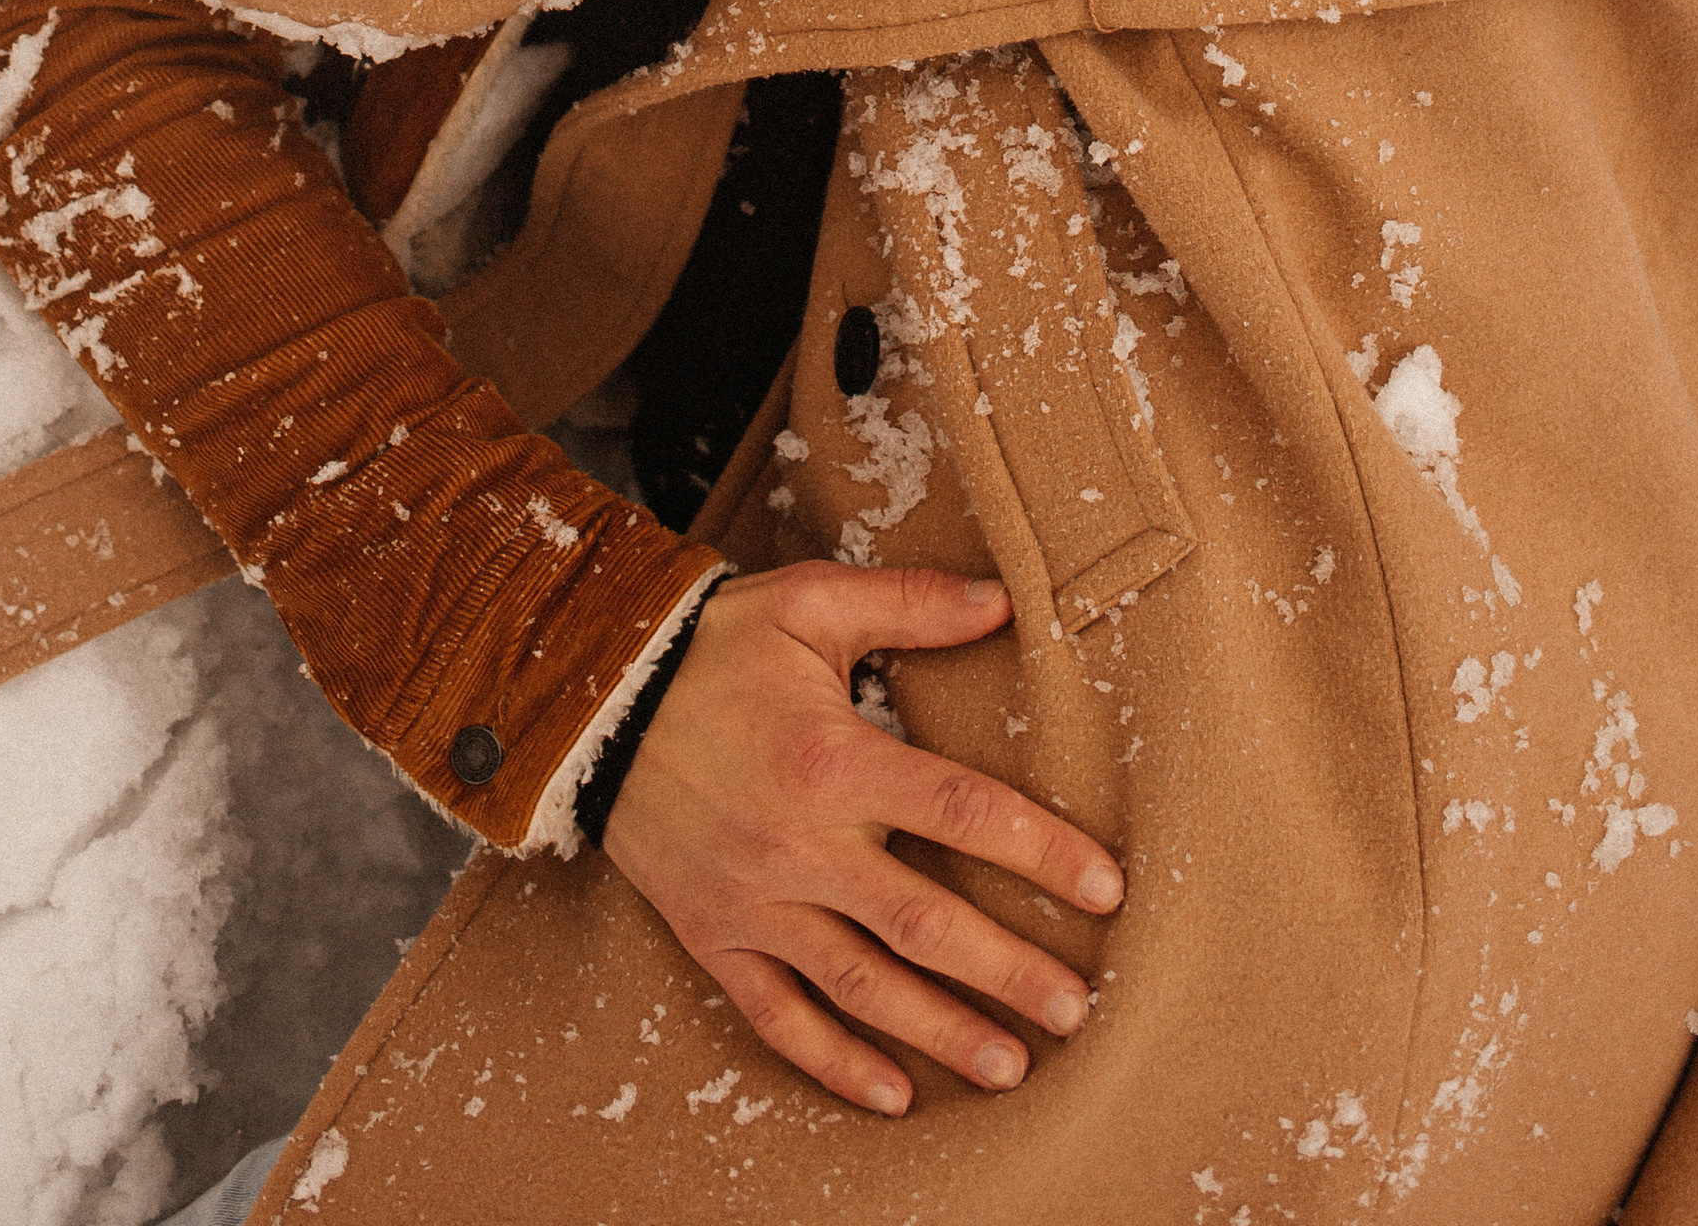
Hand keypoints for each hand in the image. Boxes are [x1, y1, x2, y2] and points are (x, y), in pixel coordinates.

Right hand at [601, 561, 1122, 1116]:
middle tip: (1076, 1009)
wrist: (593, 696)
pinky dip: (834, 1062)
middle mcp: (800, 843)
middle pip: (924, 922)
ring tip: (1011, 1065)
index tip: (1105, 888)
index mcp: (835, 760)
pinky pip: (777, 1016)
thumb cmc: (715, 646)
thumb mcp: (810, 603)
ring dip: (940, 1030)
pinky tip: (892, 1096)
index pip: (962, 812)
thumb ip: (910, 603)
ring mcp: (755, 900)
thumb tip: (1004, 601)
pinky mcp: (714, 935)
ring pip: (861, 983)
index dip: (1041, 852)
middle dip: (1007, 970)